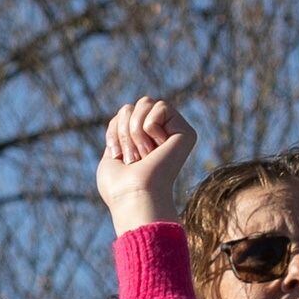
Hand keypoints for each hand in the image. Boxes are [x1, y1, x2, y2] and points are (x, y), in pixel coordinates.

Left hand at [94, 94, 193, 230]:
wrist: (133, 196)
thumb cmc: (118, 185)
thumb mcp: (113, 150)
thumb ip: (121, 128)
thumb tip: (128, 109)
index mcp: (143, 140)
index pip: (125, 112)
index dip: (115, 129)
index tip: (117, 155)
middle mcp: (160, 134)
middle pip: (135, 104)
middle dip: (125, 129)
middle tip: (131, 157)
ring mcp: (174, 132)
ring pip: (146, 102)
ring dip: (134, 131)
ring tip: (142, 155)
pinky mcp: (185, 132)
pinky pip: (160, 107)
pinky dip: (149, 128)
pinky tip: (156, 149)